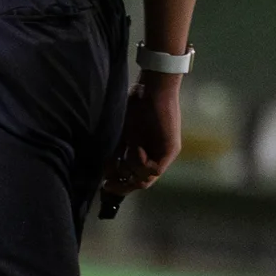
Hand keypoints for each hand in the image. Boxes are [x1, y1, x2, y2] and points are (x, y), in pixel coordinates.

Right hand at [102, 74, 182, 198]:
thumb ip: (117, 152)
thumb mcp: (121, 134)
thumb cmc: (134, 106)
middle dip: (123, 185)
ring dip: (132, 168)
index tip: (104, 184)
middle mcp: (154, 155)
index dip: (120, 184)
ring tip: (128, 150)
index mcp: (143, 152)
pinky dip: (142, 162)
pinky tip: (136, 148)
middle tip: (108, 184)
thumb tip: (107, 173)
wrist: (151, 90)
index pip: (134, 177)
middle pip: (140, 182)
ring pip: (146, 178)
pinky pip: (155, 169)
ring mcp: (164, 154)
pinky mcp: (171, 150)